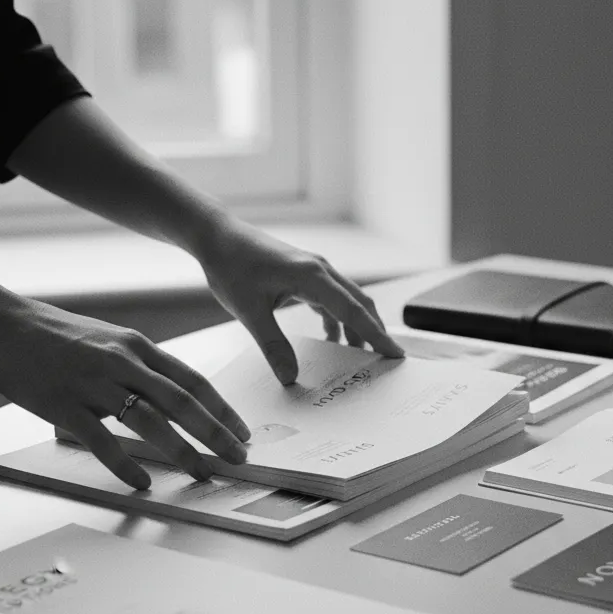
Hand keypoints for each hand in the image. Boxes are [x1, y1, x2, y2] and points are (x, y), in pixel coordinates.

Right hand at [0, 298, 250, 488]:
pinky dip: (124, 464)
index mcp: (138, 347)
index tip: (243, 431)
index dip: (222, 408)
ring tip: (202, 473)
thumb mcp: (110, 340)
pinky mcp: (64, 405)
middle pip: (182, 401)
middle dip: (216, 432)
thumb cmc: (57, 335)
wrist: (2, 325)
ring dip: (181, 450)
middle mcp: (123, 363)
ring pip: (149, 420)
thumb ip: (142, 365)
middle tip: (239, 458)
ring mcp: (94, 383)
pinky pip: (101, 440)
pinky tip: (142, 483)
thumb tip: (173, 394)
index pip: (193, 380)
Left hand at [197, 220, 403, 383]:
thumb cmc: (231, 266)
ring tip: (360, 355)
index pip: (354, 311)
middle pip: (360, 304)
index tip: (395, 354)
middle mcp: (320, 270)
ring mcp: (315, 270)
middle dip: (375, 332)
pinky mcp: (305, 273)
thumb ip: (272, 345)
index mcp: (312, 276)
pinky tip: (332, 337)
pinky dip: (338, 319)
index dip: (376, 335)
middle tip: (388, 359)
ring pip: (348, 300)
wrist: (217, 236)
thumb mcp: (249, 311)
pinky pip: (332, 298)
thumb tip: (290, 377)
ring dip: (356, 327)